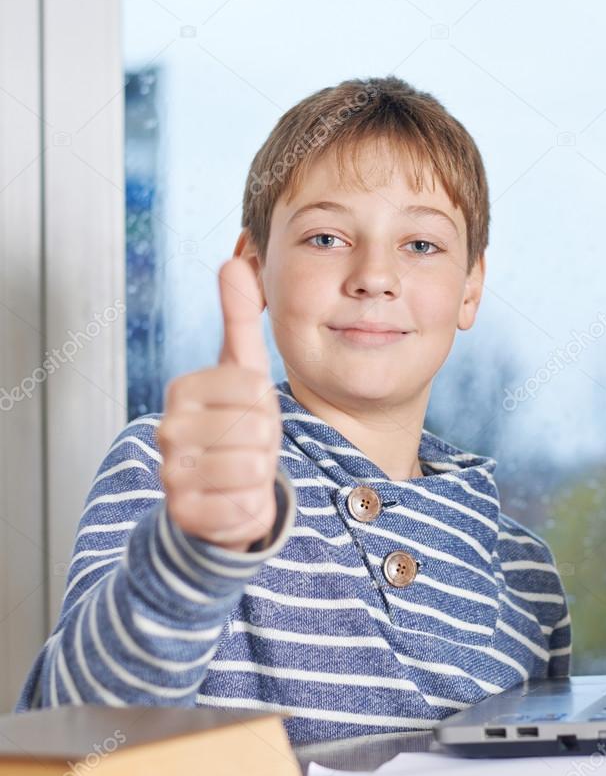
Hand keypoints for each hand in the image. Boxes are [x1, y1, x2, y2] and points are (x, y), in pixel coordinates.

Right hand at [157, 257, 282, 552]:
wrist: (220, 491)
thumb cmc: (236, 424)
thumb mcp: (242, 370)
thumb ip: (239, 317)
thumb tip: (235, 259)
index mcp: (184, 390)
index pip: (254, 388)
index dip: (267, 405)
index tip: (250, 412)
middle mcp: (168, 430)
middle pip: (256, 429)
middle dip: (267, 441)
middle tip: (250, 446)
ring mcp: (172, 474)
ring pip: (253, 469)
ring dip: (262, 474)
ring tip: (244, 470)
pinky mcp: (185, 515)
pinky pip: (245, 506)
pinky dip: (252, 506)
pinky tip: (237, 499)